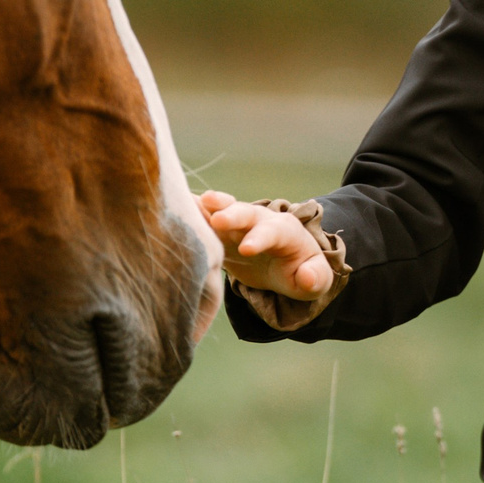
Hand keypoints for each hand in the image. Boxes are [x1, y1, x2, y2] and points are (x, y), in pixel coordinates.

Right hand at [196, 190, 335, 301]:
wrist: (285, 264)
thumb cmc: (301, 271)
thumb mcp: (315, 279)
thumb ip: (315, 279)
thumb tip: (306, 277)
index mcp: (284, 231)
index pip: (272, 231)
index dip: (259, 238)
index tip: (246, 250)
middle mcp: (258, 220)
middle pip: (245, 212)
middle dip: (231, 214)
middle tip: (217, 220)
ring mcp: (236, 223)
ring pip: (220, 210)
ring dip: (204, 207)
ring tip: (185, 203)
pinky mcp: (218, 230)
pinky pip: (202, 219)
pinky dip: (188, 213)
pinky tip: (168, 208)